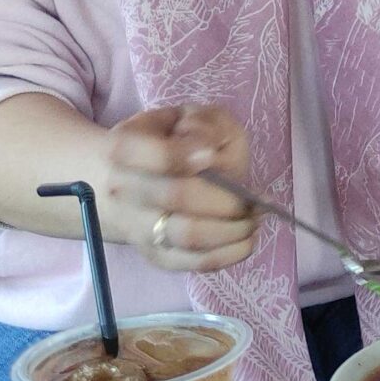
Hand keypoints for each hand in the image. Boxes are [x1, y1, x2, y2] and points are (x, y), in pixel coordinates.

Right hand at [102, 104, 255, 271]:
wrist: (134, 178)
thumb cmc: (171, 141)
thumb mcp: (187, 117)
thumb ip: (200, 126)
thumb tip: (207, 151)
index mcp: (125, 148)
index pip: (156, 155)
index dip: (186, 154)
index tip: (212, 153)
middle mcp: (123, 192)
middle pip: (177, 196)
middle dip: (227, 197)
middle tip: (254, 196)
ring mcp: (138, 227)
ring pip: (188, 235)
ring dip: (234, 227)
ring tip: (256, 216)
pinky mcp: (157, 256)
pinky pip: (194, 263)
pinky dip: (230, 253)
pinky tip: (248, 238)